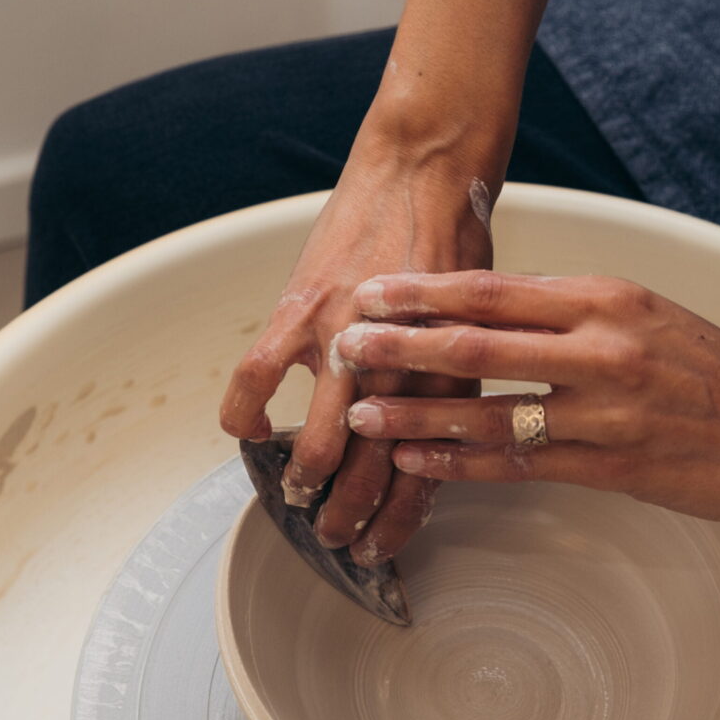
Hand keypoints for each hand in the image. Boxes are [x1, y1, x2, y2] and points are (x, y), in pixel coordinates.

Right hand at [218, 131, 489, 564]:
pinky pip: (255, 381)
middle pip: (371, 471)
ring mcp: (345, 343)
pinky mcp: (301, 312)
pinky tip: (251, 429)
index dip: (398, 520)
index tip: (380, 549)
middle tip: (334, 538)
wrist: (428, 171)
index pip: (422, 473)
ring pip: (321, 442)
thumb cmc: (456, 246)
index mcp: (447, 380)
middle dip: (348, 518)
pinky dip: (246, 413)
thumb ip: (448, 382)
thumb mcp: (474, 329)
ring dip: (304, 481)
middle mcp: (401, 371)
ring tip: (296, 495)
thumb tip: (424, 437)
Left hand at [336, 270, 719, 544]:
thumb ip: (577, 310)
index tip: (375, 290)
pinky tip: (420, 463)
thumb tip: (506, 306)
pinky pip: (518, 464)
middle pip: (477, 344)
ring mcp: (602, 411)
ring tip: (362, 415)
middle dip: (400, 345)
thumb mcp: (652, 314)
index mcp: (607, 299)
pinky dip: (462, 463)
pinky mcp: (607, 467)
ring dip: (417, 413)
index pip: (495, 290)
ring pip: (488, 411)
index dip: (425, 291)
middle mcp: (599, 348)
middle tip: (344, 345)